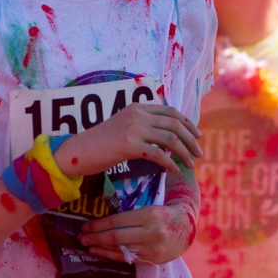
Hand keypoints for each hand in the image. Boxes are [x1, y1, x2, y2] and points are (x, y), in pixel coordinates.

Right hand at [52, 104, 202, 177]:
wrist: (78, 151)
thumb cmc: (101, 143)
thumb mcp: (123, 126)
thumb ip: (143, 126)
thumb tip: (167, 136)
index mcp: (137, 107)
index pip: (171, 111)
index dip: (188, 123)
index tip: (197, 135)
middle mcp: (137, 114)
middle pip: (174, 124)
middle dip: (191, 140)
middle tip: (199, 153)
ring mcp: (133, 128)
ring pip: (169, 139)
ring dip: (184, 152)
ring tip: (190, 164)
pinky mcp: (129, 145)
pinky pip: (158, 154)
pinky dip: (170, 163)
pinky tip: (175, 170)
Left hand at [79, 202, 195, 264]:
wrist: (187, 228)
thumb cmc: (163, 215)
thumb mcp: (149, 208)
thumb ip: (129, 215)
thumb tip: (101, 220)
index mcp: (150, 215)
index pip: (118, 221)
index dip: (99, 225)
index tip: (85, 226)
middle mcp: (152, 233)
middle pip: (117, 237)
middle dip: (96, 238)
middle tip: (81, 237)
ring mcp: (152, 248)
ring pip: (121, 250)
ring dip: (101, 249)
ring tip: (87, 245)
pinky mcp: (152, 259)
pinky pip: (127, 258)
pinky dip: (111, 256)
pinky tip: (99, 253)